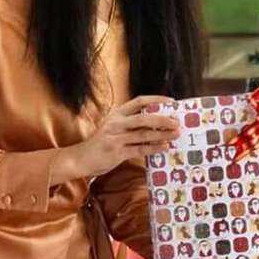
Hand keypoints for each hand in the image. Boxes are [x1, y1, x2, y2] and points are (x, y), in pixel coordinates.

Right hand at [63, 95, 180, 177]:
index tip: (172, 102)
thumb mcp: (113, 127)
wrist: (82, 158)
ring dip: (162, 134)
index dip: (157, 100)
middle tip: (177, 121)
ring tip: (175, 134)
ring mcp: (116, 137)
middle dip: (163, 119)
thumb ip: (130, 123)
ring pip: (144, 134)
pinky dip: (154, 148)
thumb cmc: (102, 142)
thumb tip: (158, 123)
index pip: (139, 101)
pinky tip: (164, 147)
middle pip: (144, 117)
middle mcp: (116, 123)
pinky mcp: (117, 152)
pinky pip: (140, 149)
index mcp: (117, 113)